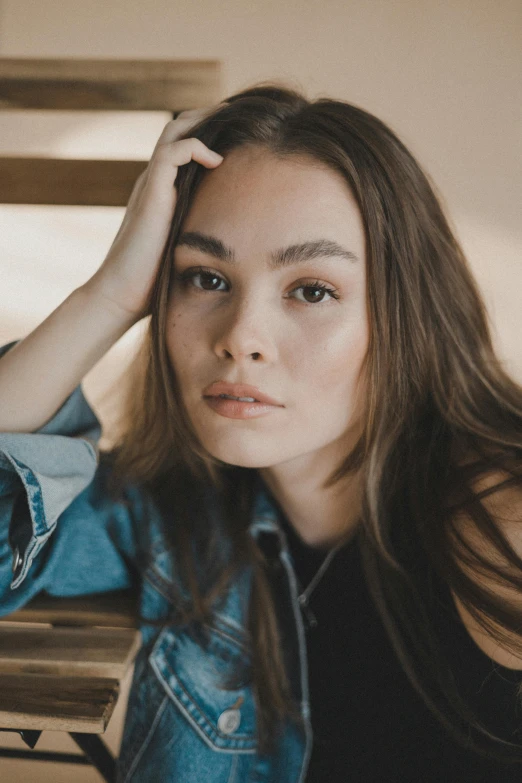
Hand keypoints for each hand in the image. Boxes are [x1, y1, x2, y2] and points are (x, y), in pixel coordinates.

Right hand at [88, 107, 223, 320]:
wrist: (123, 293)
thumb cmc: (154, 279)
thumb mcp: (186, 247)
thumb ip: (202, 233)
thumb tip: (235, 243)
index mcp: (162, 190)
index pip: (185, 145)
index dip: (210, 132)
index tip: (240, 133)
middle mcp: (155, 180)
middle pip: (180, 127)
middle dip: (210, 116)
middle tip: (240, 115)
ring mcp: (151, 183)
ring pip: (175, 131)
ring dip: (205, 121)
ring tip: (232, 121)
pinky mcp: (151, 192)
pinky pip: (172, 152)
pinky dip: (195, 147)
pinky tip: (217, 161)